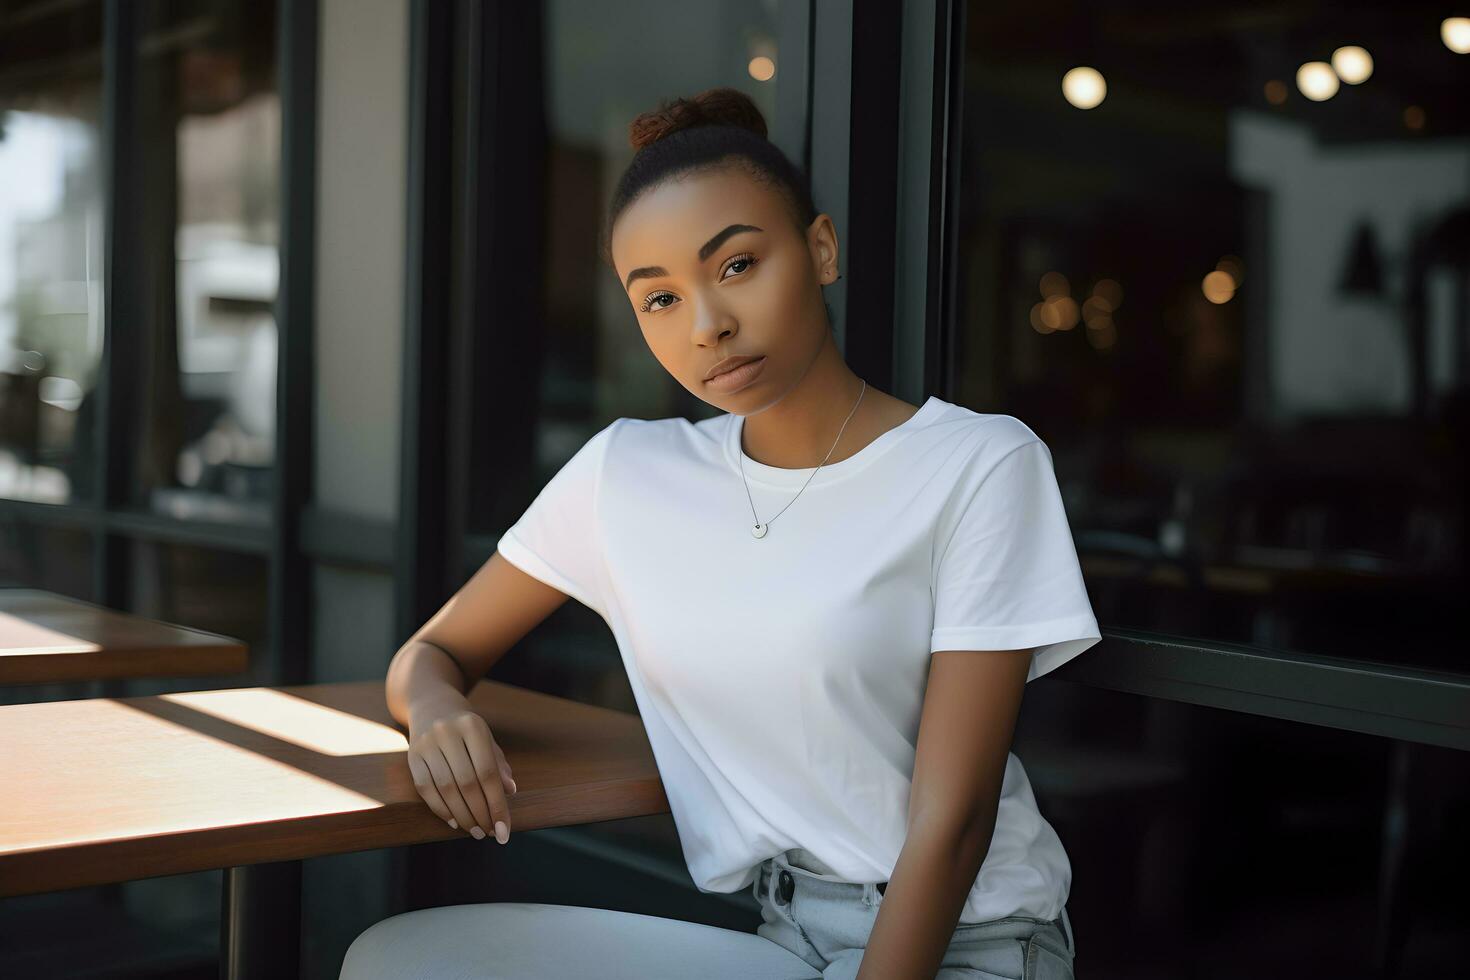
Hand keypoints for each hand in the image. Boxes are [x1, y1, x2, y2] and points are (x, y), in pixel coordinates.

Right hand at [406, 701, 516, 843]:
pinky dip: (441, 809)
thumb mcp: (486, 737)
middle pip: (467, 783)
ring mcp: (427, 743)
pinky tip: (454, 822)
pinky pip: (425, 789)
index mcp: (473, 726)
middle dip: (481, 814)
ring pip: (446, 789)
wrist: (431, 704)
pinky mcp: (412, 755)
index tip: (504, 829)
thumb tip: (510, 791)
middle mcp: (448, 732)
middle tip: (490, 833)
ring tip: (476, 831)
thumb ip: (498, 763)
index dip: (497, 804)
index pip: (488, 772)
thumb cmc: (465, 727)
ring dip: (463, 816)